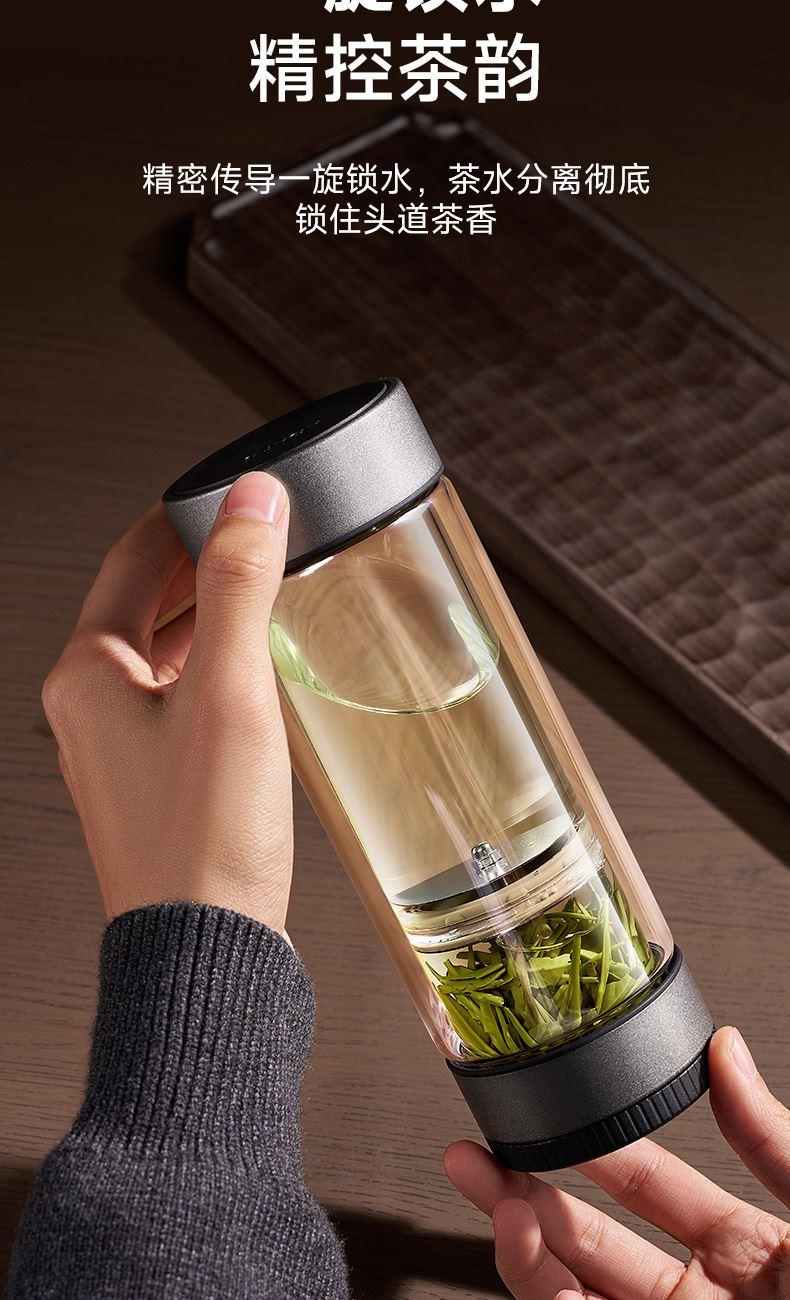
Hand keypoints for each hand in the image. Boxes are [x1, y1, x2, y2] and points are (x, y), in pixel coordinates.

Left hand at [43, 472, 293, 931]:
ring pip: (160, 650)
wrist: (205, 947)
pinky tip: (253, 669)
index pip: (131, 558)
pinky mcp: (151, 777)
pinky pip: (176, 696)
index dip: (184, 515)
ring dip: (209, 613)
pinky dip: (213, 666)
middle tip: (258, 534)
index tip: (232, 493)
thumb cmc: (205, 838)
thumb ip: (238, 586)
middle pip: (141, 602)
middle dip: (199, 562)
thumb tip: (250, 500)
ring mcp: (116, 745)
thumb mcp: (229, 692)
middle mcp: (88, 706)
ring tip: (264, 588)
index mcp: (87, 675)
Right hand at [445, 1027, 789, 1298]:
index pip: (652, 1184)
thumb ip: (771, 1137)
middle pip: (594, 1235)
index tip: (551, 1105)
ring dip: (521, 1237)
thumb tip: (727, 1052)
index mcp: (752, 1253)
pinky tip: (518, 1245)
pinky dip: (539, 1284)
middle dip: (529, 1186)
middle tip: (479, 1149)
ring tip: (488, 1186)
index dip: (596, 1142)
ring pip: (572, 1287)